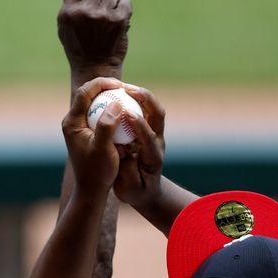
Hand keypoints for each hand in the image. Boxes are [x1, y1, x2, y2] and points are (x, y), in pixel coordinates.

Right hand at [57, 0, 132, 77]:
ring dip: (112, 2)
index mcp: (68, 12)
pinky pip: (125, 1)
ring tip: (107, 17)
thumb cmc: (79, 46)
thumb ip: (73, 5)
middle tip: (100, 7)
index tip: (87, 0)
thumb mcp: (66, 26)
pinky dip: (123, 9)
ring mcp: (103, 15)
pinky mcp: (119, 20)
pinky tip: (117, 20)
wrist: (95, 69)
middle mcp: (84, 12)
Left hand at [62, 77, 124, 192]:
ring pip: (93, 102)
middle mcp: (73, 121)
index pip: (83, 92)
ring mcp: (79, 126)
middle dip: (105, 87)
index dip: (101, 83)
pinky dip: (110, 109)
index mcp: (72, 123)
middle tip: (125, 88)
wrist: (91, 190)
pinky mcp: (87, 132)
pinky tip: (125, 111)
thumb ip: (107, 126)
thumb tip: (116, 103)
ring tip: (126, 96)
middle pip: (87, 94)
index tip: (120, 85)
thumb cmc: (97, 172)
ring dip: (109, 97)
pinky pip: (98, 113)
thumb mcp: (104, 149)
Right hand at [113, 86, 165, 212]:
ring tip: (122, 86)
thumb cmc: (136, 192)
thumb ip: (128, 172)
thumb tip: (125, 154)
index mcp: (153, 157)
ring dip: (141, 95)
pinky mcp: (149, 130)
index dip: (139, 125)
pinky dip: (135, 99)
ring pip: (154, 108)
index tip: (125, 114)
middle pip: (158, 115)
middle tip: (127, 89)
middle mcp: (157, 142)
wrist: (146, 191)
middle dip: (145, 99)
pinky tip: (118, 93)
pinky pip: (145, 109)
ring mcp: (155, 134)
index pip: (149, 137)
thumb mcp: (130, 189)